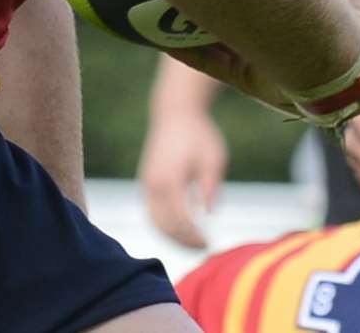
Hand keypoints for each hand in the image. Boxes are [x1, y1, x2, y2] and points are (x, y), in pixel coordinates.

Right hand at [137, 109, 227, 248]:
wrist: (174, 112)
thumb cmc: (198, 134)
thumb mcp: (213, 159)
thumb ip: (210, 187)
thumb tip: (207, 213)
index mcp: (169, 178)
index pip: (179, 219)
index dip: (193, 235)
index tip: (209, 244)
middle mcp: (152, 182)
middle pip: (163, 224)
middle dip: (182, 241)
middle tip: (203, 248)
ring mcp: (146, 181)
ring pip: (153, 220)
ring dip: (171, 235)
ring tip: (192, 243)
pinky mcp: (146, 180)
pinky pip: (150, 210)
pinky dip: (163, 224)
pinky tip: (182, 229)